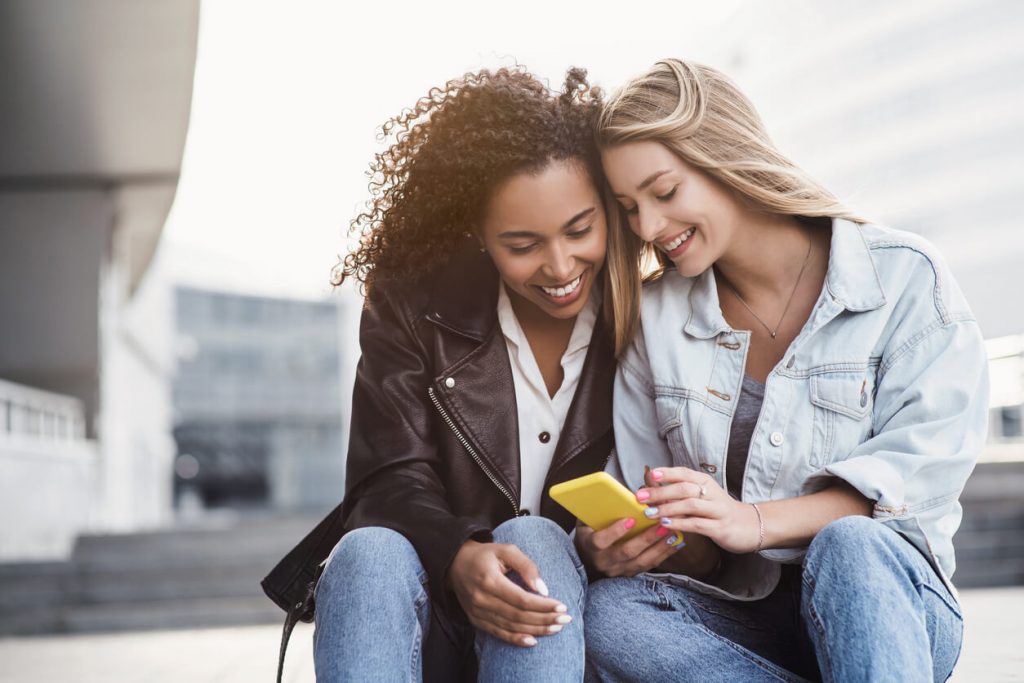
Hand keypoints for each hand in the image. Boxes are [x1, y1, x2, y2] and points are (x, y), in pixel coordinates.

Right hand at [447, 540, 570, 647]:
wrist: (455, 564)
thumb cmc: (485, 555)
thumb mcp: (506, 550)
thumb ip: (526, 566)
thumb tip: (543, 588)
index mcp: (490, 580)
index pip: (521, 599)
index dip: (543, 605)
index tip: (562, 606)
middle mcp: (482, 599)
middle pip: (518, 615)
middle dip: (545, 619)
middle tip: (565, 619)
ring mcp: (477, 612)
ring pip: (511, 626)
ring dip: (536, 630)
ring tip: (556, 628)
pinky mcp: (476, 620)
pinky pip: (498, 633)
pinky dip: (516, 639)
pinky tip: (533, 641)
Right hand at [575, 518, 680, 576]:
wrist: (588, 559)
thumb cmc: (590, 533)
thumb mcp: (587, 521)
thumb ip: (598, 510)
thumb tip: (616, 492)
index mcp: (590, 546)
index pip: (600, 541)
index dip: (615, 531)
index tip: (631, 519)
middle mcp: (604, 561)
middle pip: (627, 552)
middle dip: (646, 538)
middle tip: (662, 524)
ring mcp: (618, 570)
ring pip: (641, 561)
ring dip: (659, 546)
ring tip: (672, 533)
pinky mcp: (631, 574)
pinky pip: (649, 565)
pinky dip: (664, 554)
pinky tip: (675, 543)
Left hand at [638, 467, 761, 553]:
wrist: (751, 526)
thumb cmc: (718, 511)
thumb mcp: (702, 496)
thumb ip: (680, 491)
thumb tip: (651, 484)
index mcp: (706, 482)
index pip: (685, 473)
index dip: (667, 472)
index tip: (650, 474)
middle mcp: (712, 493)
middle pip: (684, 488)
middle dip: (660, 492)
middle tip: (641, 497)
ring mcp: (717, 510)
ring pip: (690, 505)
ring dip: (667, 508)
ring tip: (649, 513)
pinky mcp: (720, 527)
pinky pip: (697, 524)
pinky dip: (680, 523)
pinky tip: (666, 525)